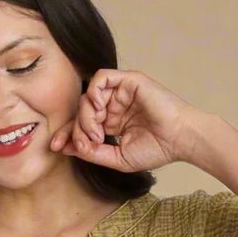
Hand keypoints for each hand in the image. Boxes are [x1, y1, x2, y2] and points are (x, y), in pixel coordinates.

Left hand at [49, 69, 205, 172]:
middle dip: (76, 128)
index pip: (83, 124)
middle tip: (86, 143)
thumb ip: (94, 153)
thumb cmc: (157, 150)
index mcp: (112, 123)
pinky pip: (101, 78)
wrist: (180, 139)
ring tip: (96, 132)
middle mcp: (114, 106)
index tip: (57, 147)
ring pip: (89, 95)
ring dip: (86, 115)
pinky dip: (94, 93)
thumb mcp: (118, 158)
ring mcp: (121, 93)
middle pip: (82, 110)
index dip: (68, 134)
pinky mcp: (128, 81)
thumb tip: (70, 148)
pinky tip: (98, 110)